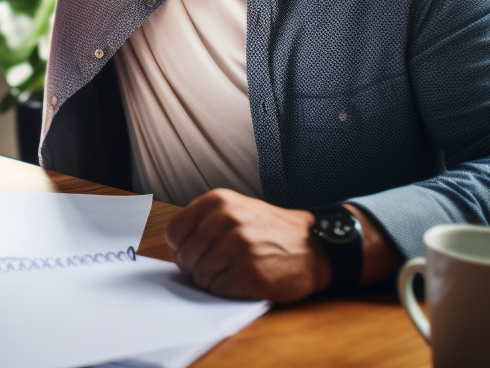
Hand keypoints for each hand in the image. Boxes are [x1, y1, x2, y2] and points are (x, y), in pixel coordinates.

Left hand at [165, 189, 329, 302]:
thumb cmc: (271, 231)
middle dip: (196, 267)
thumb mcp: (237, 209)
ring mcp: (237, 246)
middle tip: (216, 267)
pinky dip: (228, 289)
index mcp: (218, 201)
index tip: (193, 253)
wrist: (315, 246)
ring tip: (235, 270)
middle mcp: (226, 220)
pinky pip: (218, 289)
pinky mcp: (249, 273)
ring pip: (200, 275)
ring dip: (213, 280)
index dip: (180, 248)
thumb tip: (175, 248)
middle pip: (185, 257)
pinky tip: (245, 279)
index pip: (174, 231)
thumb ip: (205, 222)